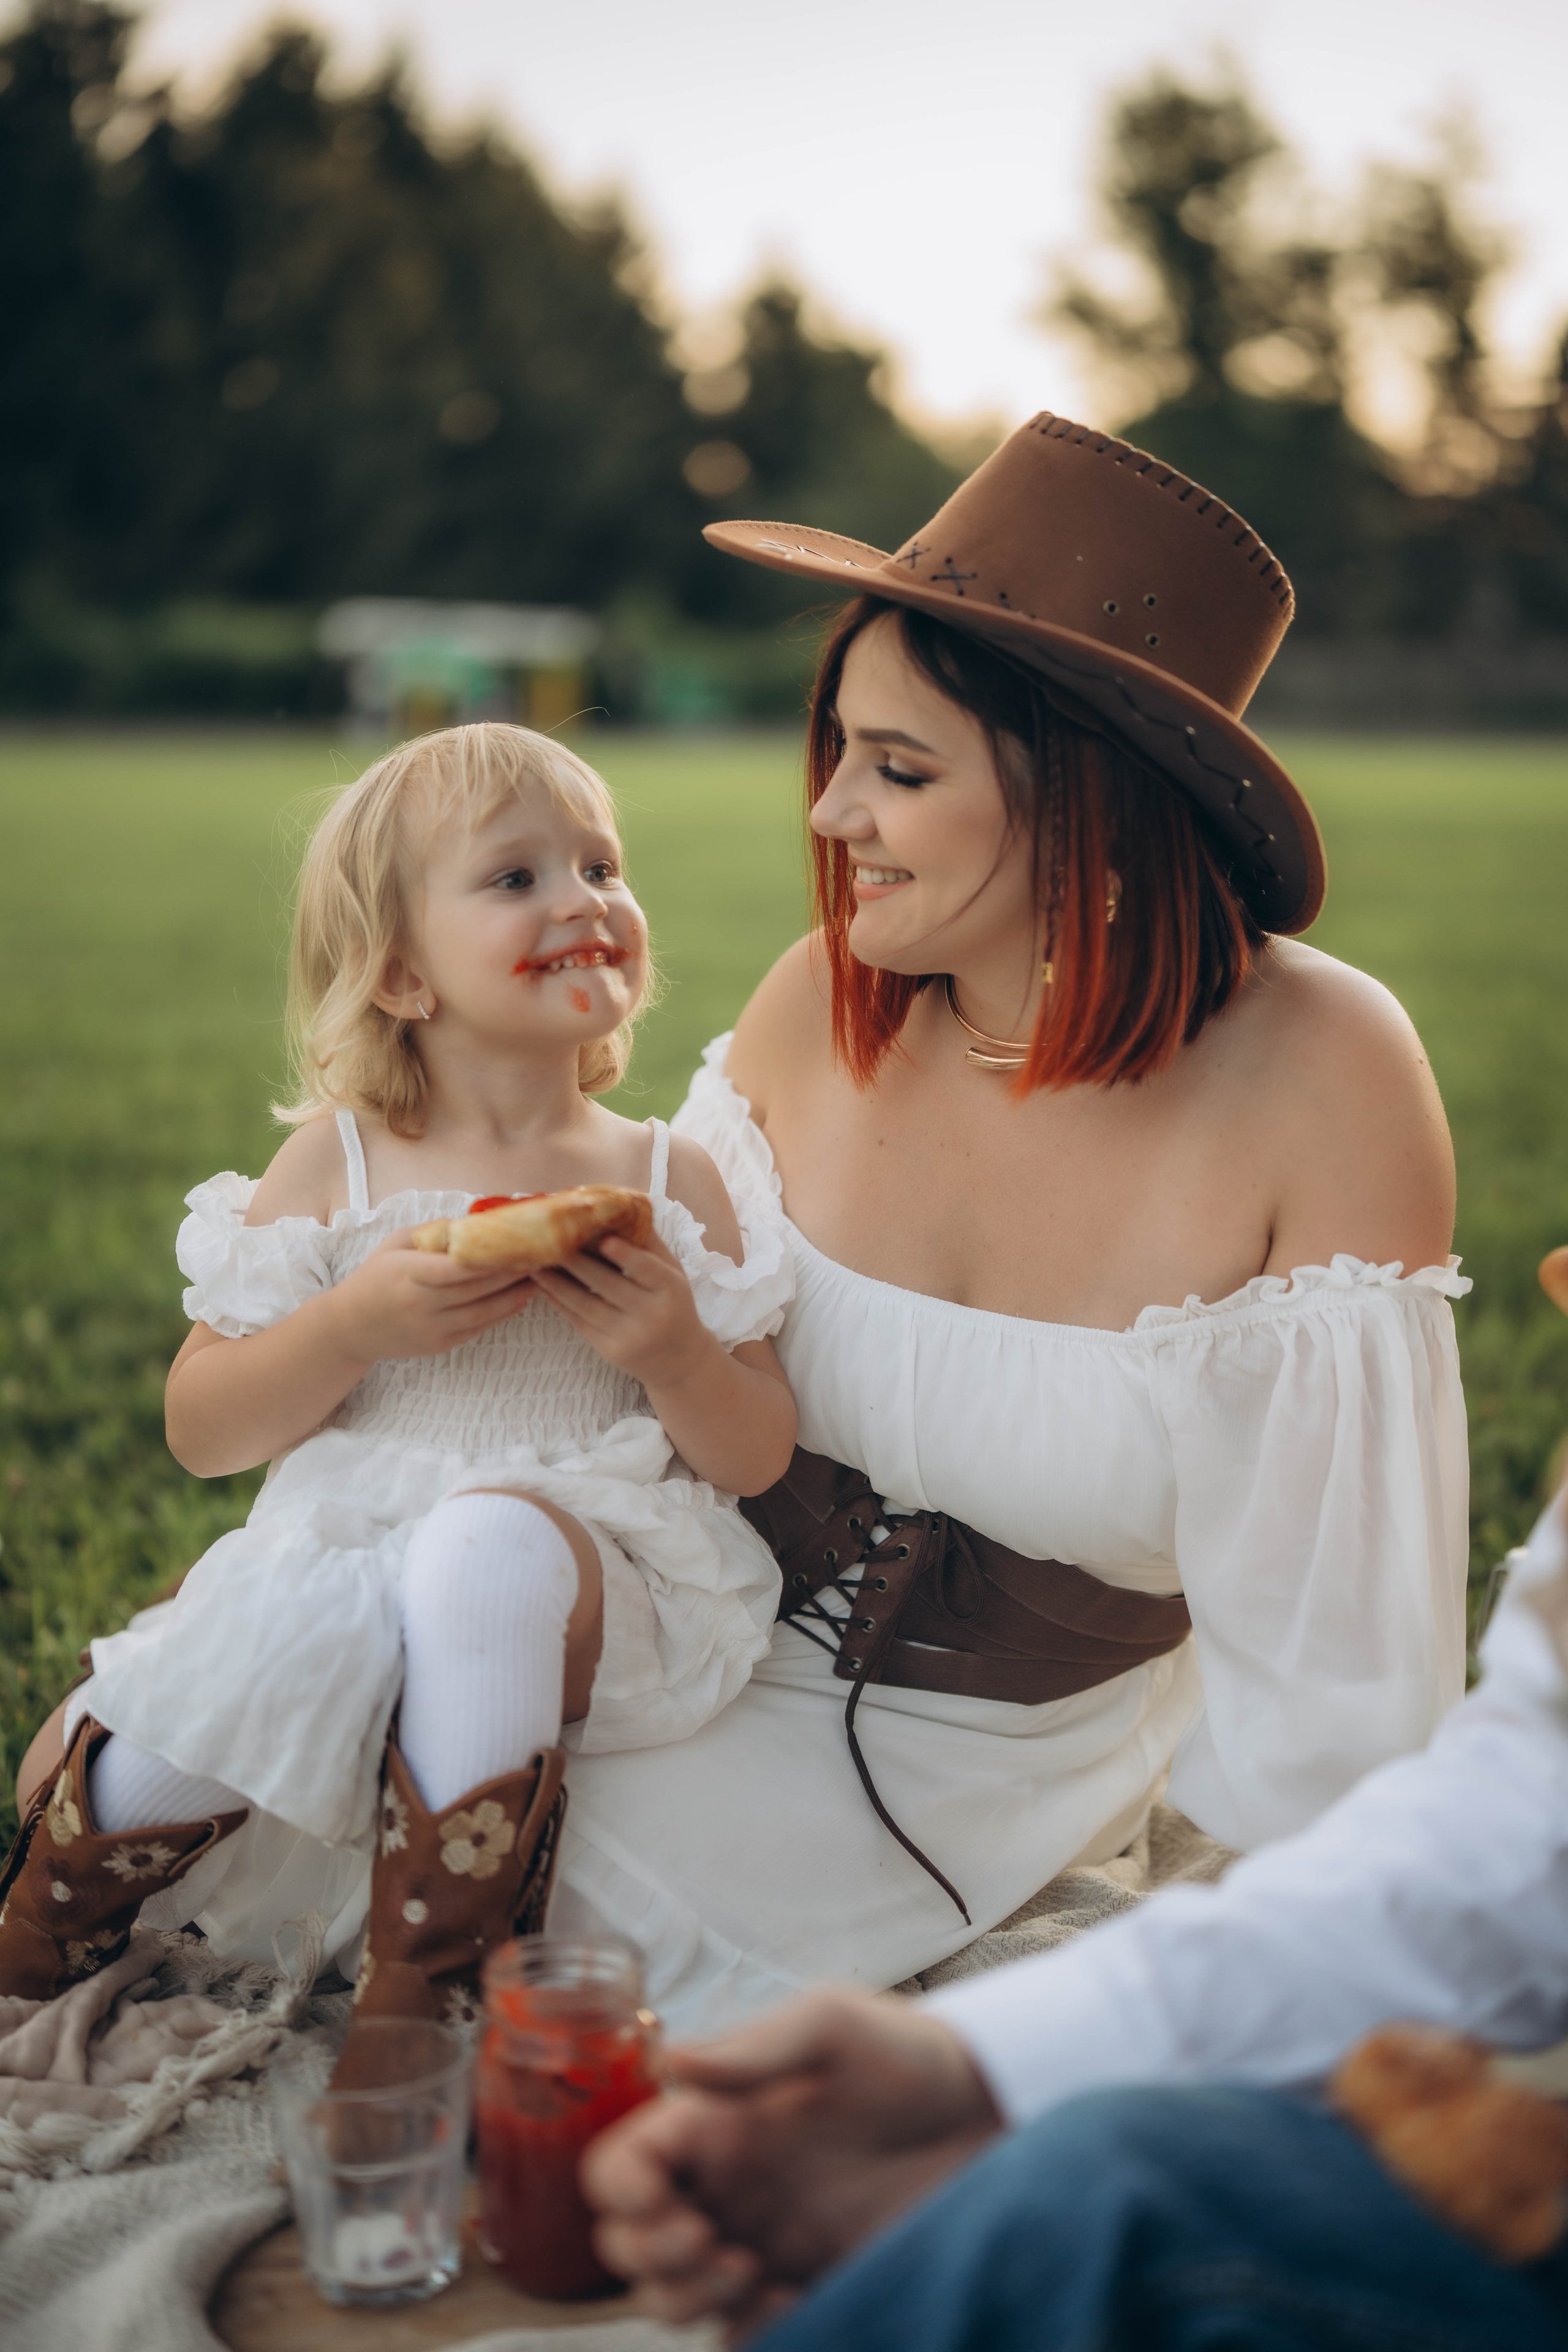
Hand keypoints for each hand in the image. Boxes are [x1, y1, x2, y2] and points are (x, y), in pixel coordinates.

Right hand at [322, 1228, 534, 1367]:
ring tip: (540, 1276)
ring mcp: (433, 1328)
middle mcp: (422, 1303)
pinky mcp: (440, 1345)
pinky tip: (520, 1297)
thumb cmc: (376, 1276)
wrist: (351, 1327)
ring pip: (485, 1311)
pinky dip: (502, 1312)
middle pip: (479, 1288)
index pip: (460, 1266)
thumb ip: (433, 1233)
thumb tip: (475, 1222)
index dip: (493, 1257)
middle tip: (543, 1255)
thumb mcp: (395, 1244)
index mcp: (410, 1273)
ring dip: (516, 1294)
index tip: (520, 1243)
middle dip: (514, 1272)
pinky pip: (479, 1327)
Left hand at [531, 1233, 709, 1388]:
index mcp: (671, 1290)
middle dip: (577, 1262)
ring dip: (557, 1283)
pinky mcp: (610, 1351)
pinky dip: (559, 1303)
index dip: (626, 1256)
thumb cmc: (673, 1304)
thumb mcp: (673, 1274)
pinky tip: (543, 1287)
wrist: (678, 1358)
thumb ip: (649, 1245)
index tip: (604, 1239)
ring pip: (586, 1305)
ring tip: (535, 1263)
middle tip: (550, 1241)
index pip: (648, 1270)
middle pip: (609, 1285)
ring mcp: (629, 1336)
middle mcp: (651, 1315)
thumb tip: (623, 1208)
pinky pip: (579, 1322)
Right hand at [582, 1989, 1002, 2331]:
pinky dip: (748, 2335)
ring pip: (669, 2299)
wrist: (985, 2114)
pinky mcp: (804, 2286)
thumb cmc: (907, 2054)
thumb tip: (672, 2061)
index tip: (665, 2200)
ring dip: (688, 2299)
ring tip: (752, 2270)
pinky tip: (793, 2301)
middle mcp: (725, 2186)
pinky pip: (742, 2336)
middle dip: (650, 2256)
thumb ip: (753, 2049)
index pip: (618, 2166)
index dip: (621, 2193)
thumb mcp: (832, 2026)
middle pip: (626, 2246)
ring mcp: (760, 2241)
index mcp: (714, 2122)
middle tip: (717, 2243)